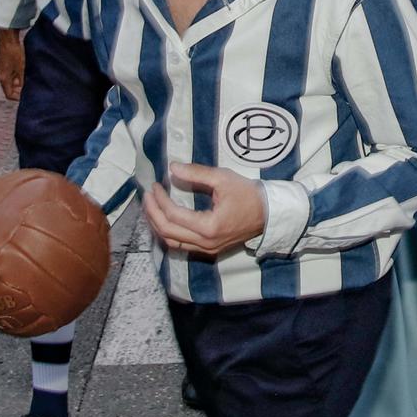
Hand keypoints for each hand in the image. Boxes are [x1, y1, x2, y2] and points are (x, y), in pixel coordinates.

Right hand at [0, 27, 25, 100]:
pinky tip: (24, 72)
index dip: (18, 97)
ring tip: (28, 78)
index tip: (26, 96)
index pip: (9, 94)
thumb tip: (24, 89)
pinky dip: (17, 76)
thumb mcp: (21, 68)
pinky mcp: (4, 66)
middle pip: (10, 89)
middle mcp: (0, 76)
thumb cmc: (14, 52)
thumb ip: (22, 80)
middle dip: (19, 90)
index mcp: (3, 79)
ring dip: (19, 82)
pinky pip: (10, 75)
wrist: (8, 39)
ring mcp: (1, 71)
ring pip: (11, 82)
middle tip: (29, 87)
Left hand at [142, 163, 266, 257]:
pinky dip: (168, 233)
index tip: (155, 185)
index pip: (173, 215)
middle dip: (152, 213)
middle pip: (167, 232)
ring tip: (150, 207)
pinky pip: (181, 245)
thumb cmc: (248, 194)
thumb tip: (172, 167)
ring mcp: (207, 249)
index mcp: (208, 227)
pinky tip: (163, 220)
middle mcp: (205, 243)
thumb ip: (196, 173)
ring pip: (172, 242)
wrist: (269, 214)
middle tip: (147, 195)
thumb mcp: (223, 178)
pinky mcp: (209, 249)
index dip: (160, 199)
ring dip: (157, 225)